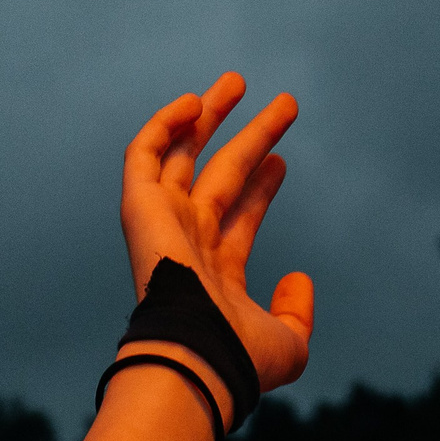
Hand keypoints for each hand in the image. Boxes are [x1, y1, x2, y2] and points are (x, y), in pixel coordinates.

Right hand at [119, 73, 314, 398]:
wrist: (198, 356)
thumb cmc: (240, 358)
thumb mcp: (289, 344)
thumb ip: (297, 312)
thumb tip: (299, 277)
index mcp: (215, 273)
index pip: (239, 217)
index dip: (262, 187)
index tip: (283, 161)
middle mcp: (187, 243)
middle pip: (220, 176)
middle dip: (249, 139)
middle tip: (282, 105)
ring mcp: (162, 223)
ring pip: (184, 155)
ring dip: (210, 117)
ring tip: (239, 81)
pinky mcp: (140, 207)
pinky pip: (145, 154)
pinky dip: (165, 125)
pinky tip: (195, 102)